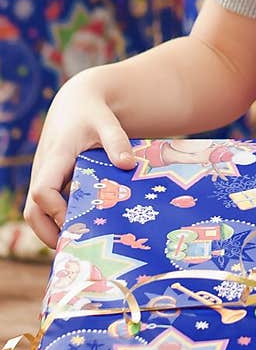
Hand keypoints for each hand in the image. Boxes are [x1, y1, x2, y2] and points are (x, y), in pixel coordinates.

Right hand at [23, 71, 136, 248]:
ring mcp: (45, 177)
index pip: (42, 191)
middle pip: (32, 212)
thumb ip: (117, 141)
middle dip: (47, 233)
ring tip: (81, 243)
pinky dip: (59, 219)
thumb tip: (129, 164)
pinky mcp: (50, 180)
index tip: (77, 218)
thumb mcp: (106, 122)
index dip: (55, 209)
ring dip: (52, 229)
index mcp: (55, 158)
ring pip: (36, 212)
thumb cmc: (92, 112)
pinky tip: (84, 227)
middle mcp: (44, 171)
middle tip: (76, 247)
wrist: (76, 102)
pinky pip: (46, 206)